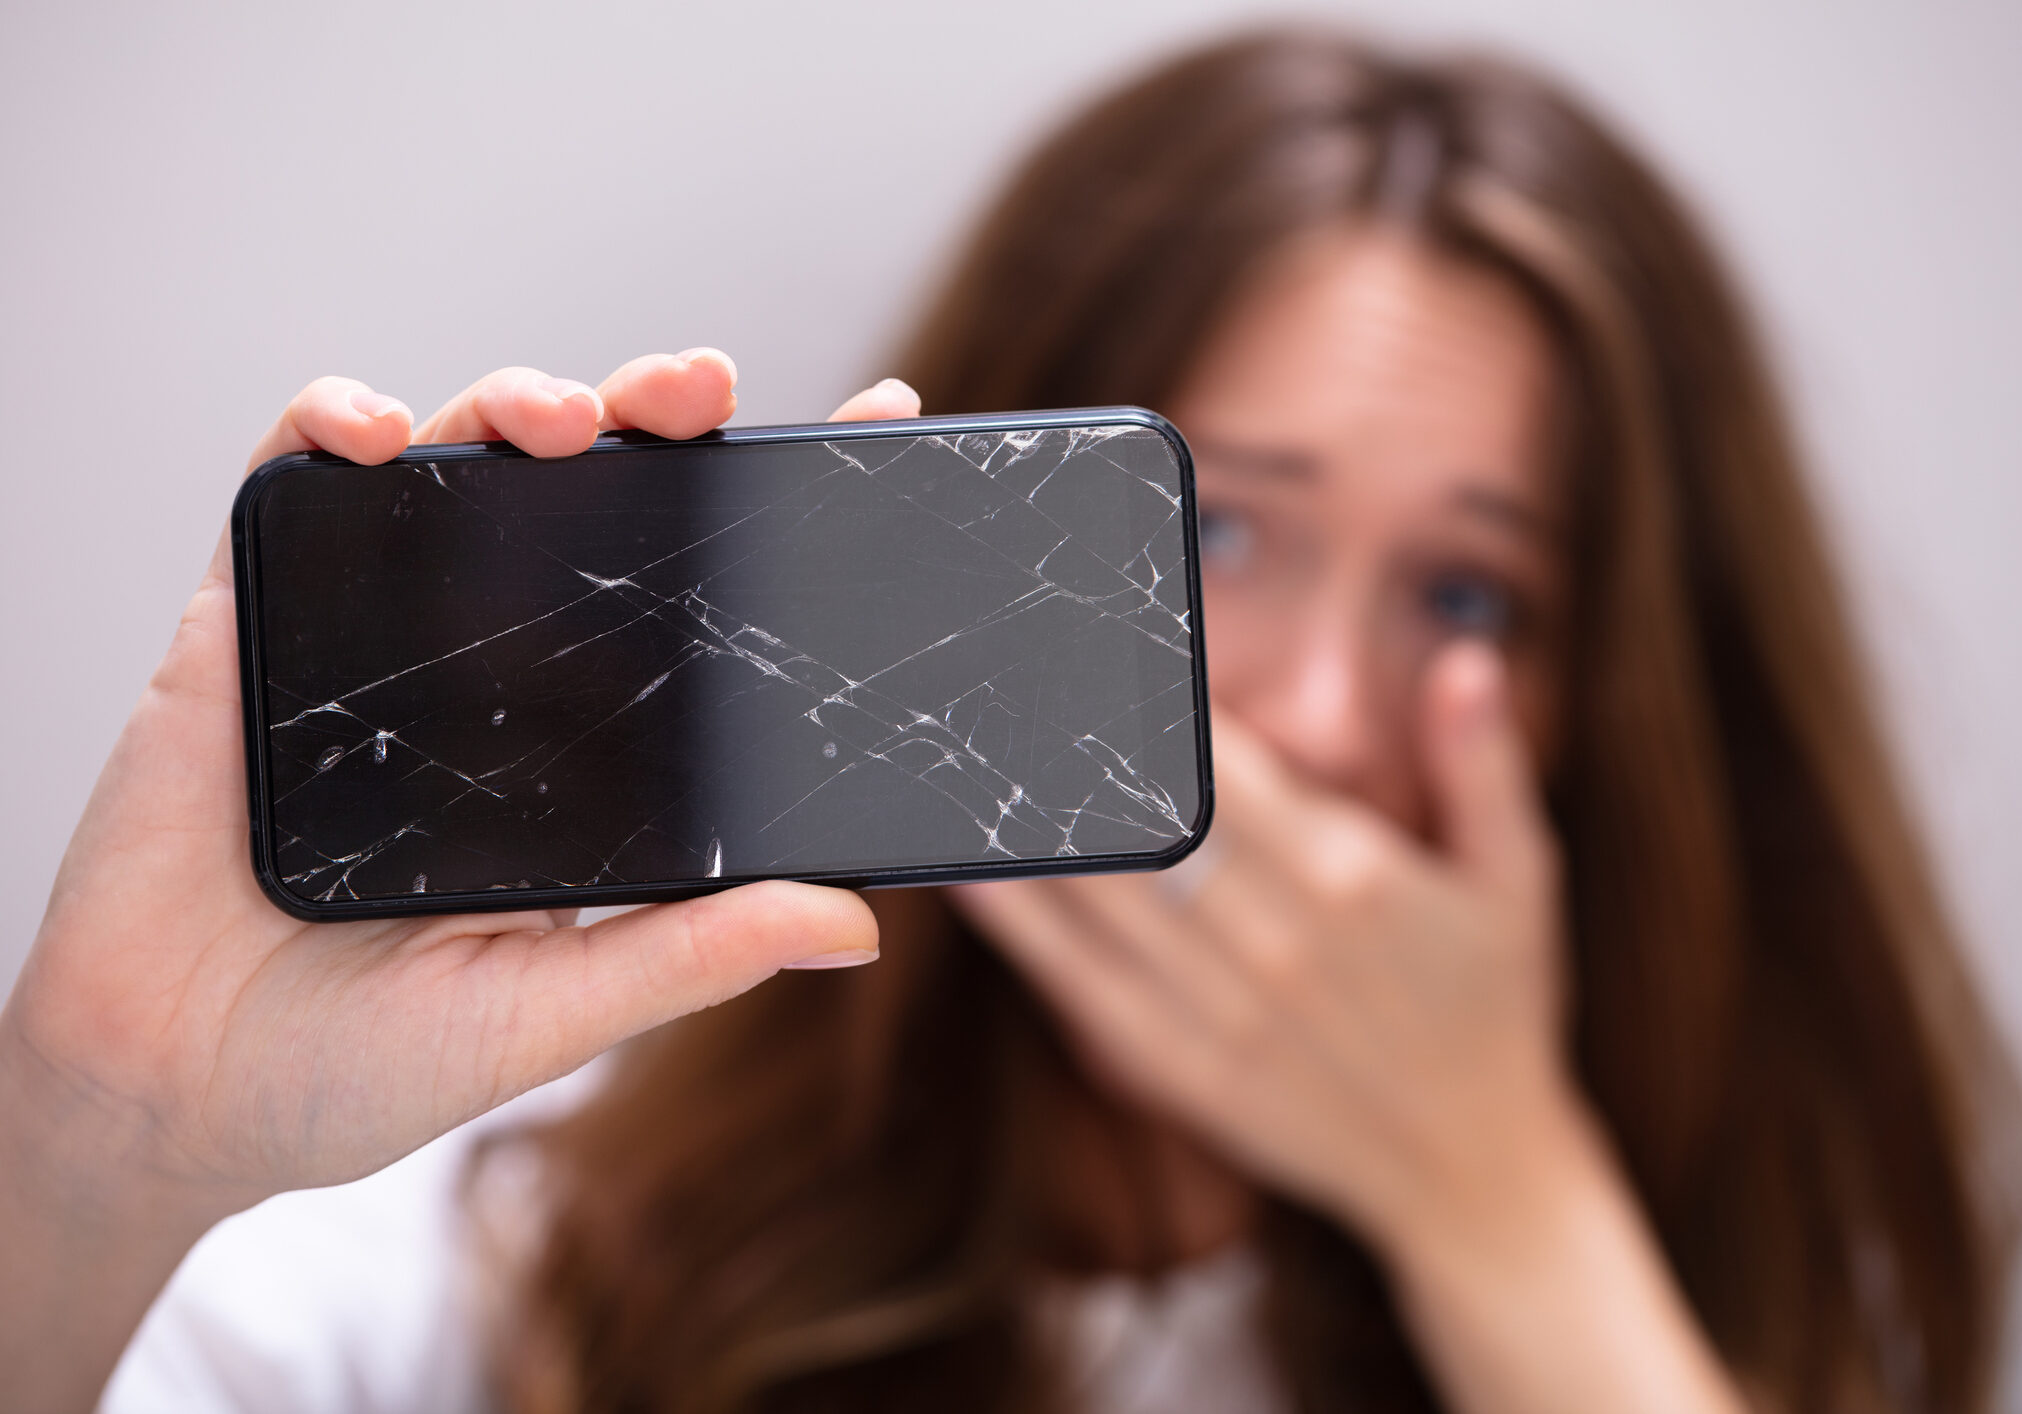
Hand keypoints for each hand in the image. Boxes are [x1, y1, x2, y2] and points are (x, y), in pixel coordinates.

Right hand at [0, 356, 919, 1412]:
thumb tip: (856, 924)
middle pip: (588, 499)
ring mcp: (368, 640)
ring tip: (562, 416)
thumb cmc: (360, 1064)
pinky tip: (376, 433)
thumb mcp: (553, 1012)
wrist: (167, 1099)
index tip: (871, 424)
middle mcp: (486, 673)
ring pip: (457, 465)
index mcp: (578, 749)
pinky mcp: (248, 628)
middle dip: (649, 416)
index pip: (696, 599)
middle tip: (700, 389)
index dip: (769, 509)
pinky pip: (287, 492)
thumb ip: (690, 955)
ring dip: (512, 404)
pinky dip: (330, 430)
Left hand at [955, 642, 1579, 1254]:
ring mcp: (1224, 1013)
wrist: (1477, 1172)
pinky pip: (1084, 989)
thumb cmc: (1500, 1008)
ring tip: (967, 760)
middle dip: (1068, 751)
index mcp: (1350, 874)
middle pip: (1141, 818)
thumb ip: (1485, 765)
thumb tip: (1466, 661)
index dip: (1145, 706)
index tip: (1089, 650)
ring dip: (1031, 823)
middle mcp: (1275, 939)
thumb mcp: (1521, 878)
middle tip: (997, 690)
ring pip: (1098, 894)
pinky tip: (971, 875)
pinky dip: (1022, 928)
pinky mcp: (1188, 1075)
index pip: (1218, 764)